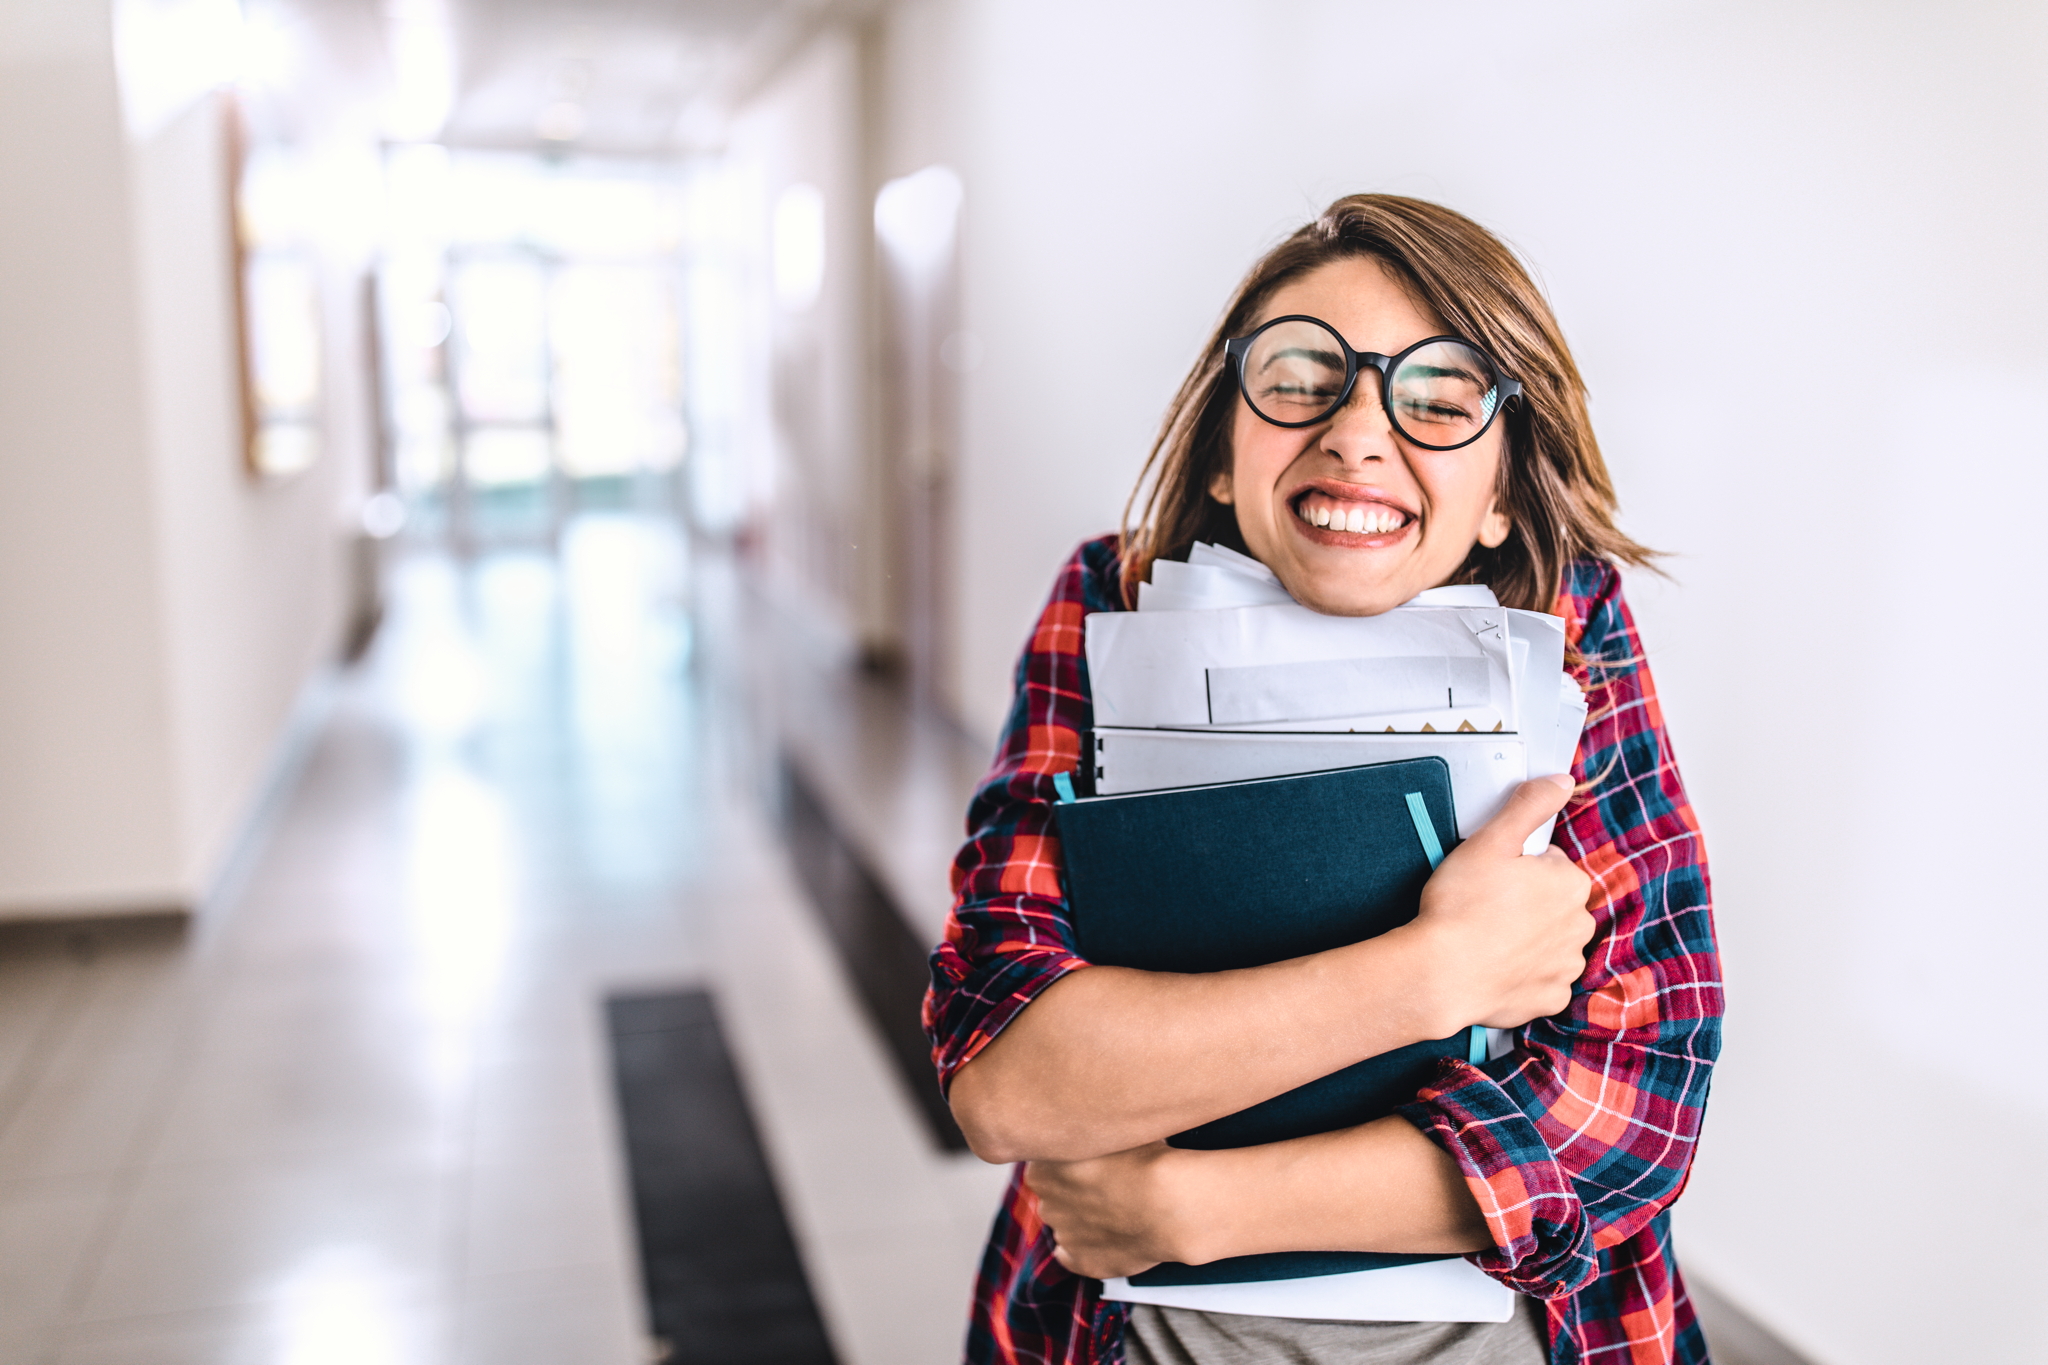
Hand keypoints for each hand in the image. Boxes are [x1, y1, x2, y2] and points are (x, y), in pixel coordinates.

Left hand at [1025, 1143, 1198, 1278]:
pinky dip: (1088, 1249)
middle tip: (1111, 1182)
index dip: (1072, 1161)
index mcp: (1042, 1170)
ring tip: (1121, 1209)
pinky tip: (1108, 1237)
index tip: (1094, 1159)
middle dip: (1077, 1190)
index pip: (1047, 1164)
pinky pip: (1076, 1257)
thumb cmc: (1145, 1159)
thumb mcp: (1110, 1130)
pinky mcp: (1084, 1263)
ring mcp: (1065, 1237)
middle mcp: (1046, 1204)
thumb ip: (1088, 1133)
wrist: (1171, 1204)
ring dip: (1086, 1218)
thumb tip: (1093, 1128)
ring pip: (1069, 1224)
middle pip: (1057, 1195)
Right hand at [1407, 775, 1595, 1031]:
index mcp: (1570, 884)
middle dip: (1527, 904)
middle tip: (1484, 906)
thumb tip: (1562, 781)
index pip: (1550, 865)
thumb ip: (1529, 806)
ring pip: (1549, 943)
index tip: (1490, 877)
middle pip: (1553, 904)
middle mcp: (1579, 926)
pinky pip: (1541, 981)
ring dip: (1527, 940)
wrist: (1441, 974)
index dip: (1517, 867)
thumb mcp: (1491, 841)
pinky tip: (1494, 968)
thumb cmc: (1461, 904)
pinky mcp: (1550, 999)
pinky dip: (1522, 975)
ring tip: (1486, 938)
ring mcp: (1566, 966)